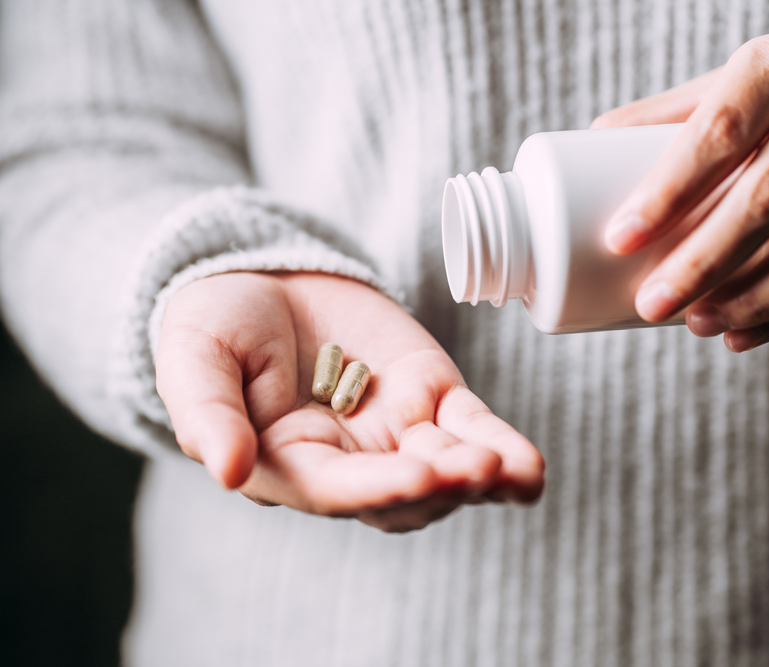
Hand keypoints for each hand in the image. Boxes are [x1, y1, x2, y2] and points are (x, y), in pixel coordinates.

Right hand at [155, 272, 544, 531]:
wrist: (265, 279)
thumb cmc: (218, 324)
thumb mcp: (195, 358)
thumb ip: (208, 413)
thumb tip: (226, 471)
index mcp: (288, 464)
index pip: (336, 489)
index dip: (377, 488)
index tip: (417, 477)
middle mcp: (349, 461)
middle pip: (401, 493)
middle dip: (441, 486)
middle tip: (477, 469)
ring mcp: (396, 432)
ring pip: (445, 469)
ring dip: (480, 476)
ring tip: (510, 469)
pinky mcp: (433, 397)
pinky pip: (472, 430)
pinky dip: (503, 449)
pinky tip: (528, 469)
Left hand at [594, 27, 768, 350]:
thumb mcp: (740, 80)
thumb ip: (672, 114)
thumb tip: (587, 141)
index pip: (716, 133)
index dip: (666, 193)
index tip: (619, 240)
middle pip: (766, 199)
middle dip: (702, 264)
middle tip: (652, 304)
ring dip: (752, 299)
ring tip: (698, 324)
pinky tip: (745, 333)